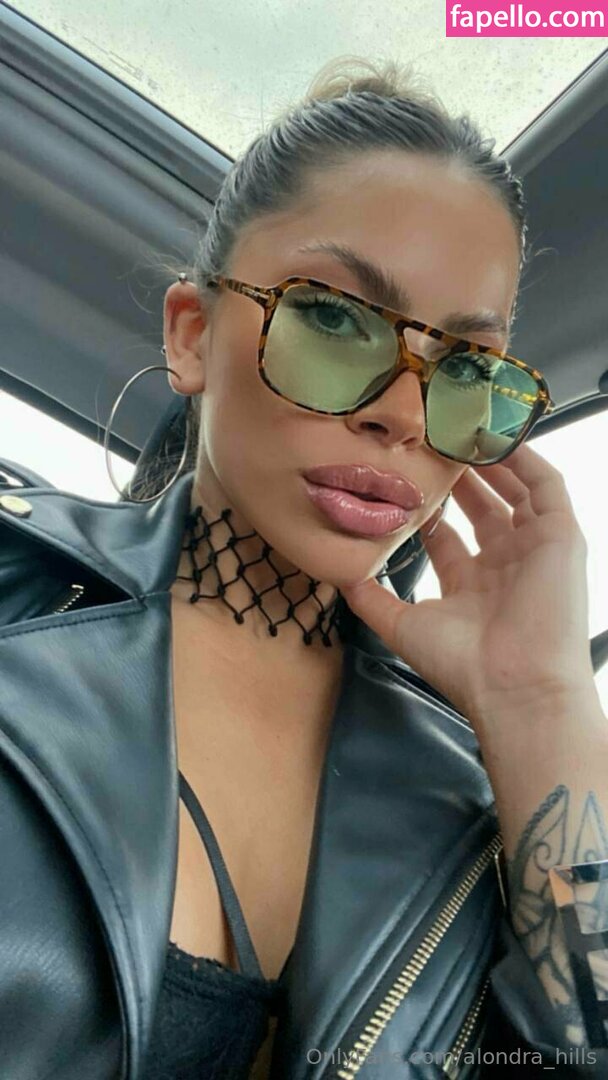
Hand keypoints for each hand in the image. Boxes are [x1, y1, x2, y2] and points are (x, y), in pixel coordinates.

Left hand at [339, 443, 594, 728]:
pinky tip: (499, 437)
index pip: (446, 536)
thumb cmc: (463, 664)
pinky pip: (548, 486)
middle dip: (457, 477)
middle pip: (482, 508)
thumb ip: (371, 598)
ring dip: (491, 462)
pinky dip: (527, 459)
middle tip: (430, 446)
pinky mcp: (561, 537)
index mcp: (471, 587)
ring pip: (514, 491)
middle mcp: (505, 565)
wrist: (514, 685)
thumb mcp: (403, 626)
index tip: (402, 479)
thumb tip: (339, 574)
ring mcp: (534, 549)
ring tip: (461, 432)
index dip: (426, 508)